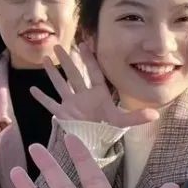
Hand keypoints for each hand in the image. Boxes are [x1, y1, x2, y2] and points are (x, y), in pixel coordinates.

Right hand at [31, 43, 157, 127]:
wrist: (96, 143)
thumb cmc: (108, 129)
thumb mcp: (121, 121)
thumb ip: (136, 117)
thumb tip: (155, 115)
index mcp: (97, 93)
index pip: (92, 72)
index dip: (89, 59)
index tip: (85, 44)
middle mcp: (82, 95)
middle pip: (73, 74)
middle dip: (66, 61)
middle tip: (59, 46)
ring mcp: (71, 104)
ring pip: (60, 84)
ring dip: (52, 73)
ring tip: (45, 59)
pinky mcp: (62, 114)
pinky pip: (50, 104)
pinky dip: (41, 98)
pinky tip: (32, 90)